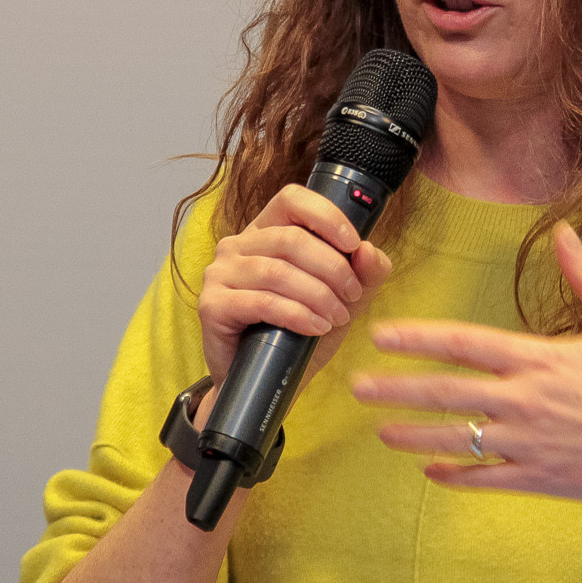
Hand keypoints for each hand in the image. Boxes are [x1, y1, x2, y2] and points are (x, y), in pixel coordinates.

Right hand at [198, 183, 392, 389]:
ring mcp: (219, 274)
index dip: (326, 216)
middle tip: (352, 296)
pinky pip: (262, 302)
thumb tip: (370, 251)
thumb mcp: (342, 300)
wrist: (266, 382)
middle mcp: (237, 246)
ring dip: (317, 295)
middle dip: (332, 268)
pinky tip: (315, 327)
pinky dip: (297, 314)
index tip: (354, 244)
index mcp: (265, 232)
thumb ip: (363, 274)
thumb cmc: (299, 334)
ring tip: (337, 317)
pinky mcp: (212, 305)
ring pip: (278, 271)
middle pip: (291, 239)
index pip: (292, 200)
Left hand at [352, 222, 581, 544]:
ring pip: (458, 440)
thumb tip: (564, 231)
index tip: (381, 335)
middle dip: (398, 390)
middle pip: (448, 394)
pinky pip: (486, 479)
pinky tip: (430, 472)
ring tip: (381, 432)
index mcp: (541, 359)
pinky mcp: (541, 479)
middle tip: (357, 387)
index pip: (464, 344)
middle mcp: (527, 402)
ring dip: (415, 436)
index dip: (418, 339)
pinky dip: (455, 476)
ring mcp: (530, 445)